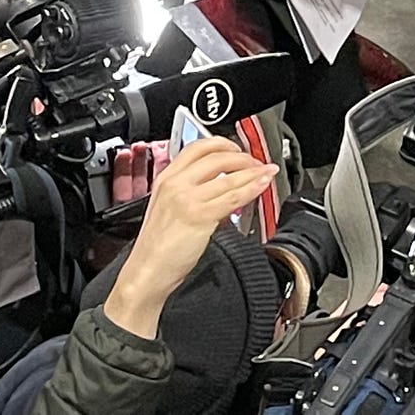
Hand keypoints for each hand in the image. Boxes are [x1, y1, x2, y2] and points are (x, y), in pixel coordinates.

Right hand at [104, 138, 277, 338]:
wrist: (148, 271)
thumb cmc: (158, 245)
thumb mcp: (168, 206)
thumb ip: (192, 190)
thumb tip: (223, 183)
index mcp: (166, 177)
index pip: (198, 147)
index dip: (223, 144)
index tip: (238, 149)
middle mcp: (175, 183)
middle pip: (217, 157)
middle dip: (243, 157)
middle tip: (257, 163)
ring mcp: (187, 198)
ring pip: (229, 177)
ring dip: (254, 172)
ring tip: (267, 172)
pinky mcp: (199, 215)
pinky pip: (232, 197)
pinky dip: (252, 188)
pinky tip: (261, 185)